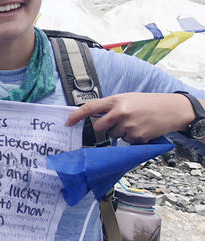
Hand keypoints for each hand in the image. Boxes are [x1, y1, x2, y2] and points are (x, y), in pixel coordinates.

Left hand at [66, 92, 195, 143]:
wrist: (171, 109)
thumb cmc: (147, 103)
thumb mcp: (127, 99)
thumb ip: (111, 107)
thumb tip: (94, 117)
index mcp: (115, 100)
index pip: (90, 108)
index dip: (76, 116)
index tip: (68, 122)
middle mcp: (119, 112)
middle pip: (98, 127)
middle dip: (103, 128)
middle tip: (116, 123)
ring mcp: (128, 125)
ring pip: (113, 135)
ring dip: (120, 132)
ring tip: (134, 123)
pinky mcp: (137, 136)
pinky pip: (126, 141)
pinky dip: (132, 137)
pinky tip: (141, 129)